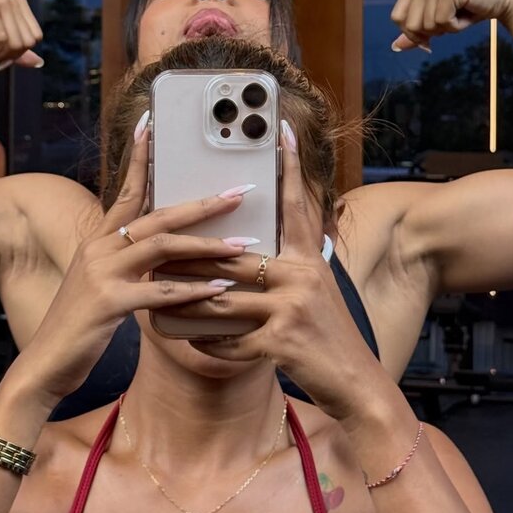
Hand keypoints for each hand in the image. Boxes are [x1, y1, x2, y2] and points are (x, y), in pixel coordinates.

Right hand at [10, 122, 253, 406]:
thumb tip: (163, 259)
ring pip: (162, 248)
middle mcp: (99, 250)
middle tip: (240, 193)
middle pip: (157, 215)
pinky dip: (192, 292)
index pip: (126, 192)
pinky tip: (219, 291)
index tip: (152, 125)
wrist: (45, 364)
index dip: (140, 159)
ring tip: (244, 246)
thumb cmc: (79, 329)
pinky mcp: (108, 303)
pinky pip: (159, 293)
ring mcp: (102, 274)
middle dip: (202, 204)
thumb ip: (128, 268)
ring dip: (207, 245)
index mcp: (98, 242)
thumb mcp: (102, 288)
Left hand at [157, 123, 396, 421]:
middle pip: (233, 257)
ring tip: (156, 301)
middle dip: (191, 257)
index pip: (296, 207)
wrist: (357, 382)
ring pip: (221, 300)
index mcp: (309, 260)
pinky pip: (230, 340)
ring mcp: (292, 309)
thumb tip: (252, 254)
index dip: (289, 169)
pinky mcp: (282, 342)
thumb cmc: (330, 337)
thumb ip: (291, 269)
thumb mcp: (317, 293)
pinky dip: (207, 342)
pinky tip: (190, 341)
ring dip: (185, 303)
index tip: (281, 130)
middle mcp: (302, 277)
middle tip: (156, 251)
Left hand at [390, 0, 512, 51]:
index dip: (415, 32)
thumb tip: (395, 47)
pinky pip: (443, 22)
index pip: (397, 18)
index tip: (435, 27)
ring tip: (461, 12)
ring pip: (427, 26)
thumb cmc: (470, 8)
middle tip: (451, 17)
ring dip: (447, 28)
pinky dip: (457, 26)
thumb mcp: (438, 20)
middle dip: (432, 31)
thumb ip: (416, 32)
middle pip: (410, 25)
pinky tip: (467, 11)